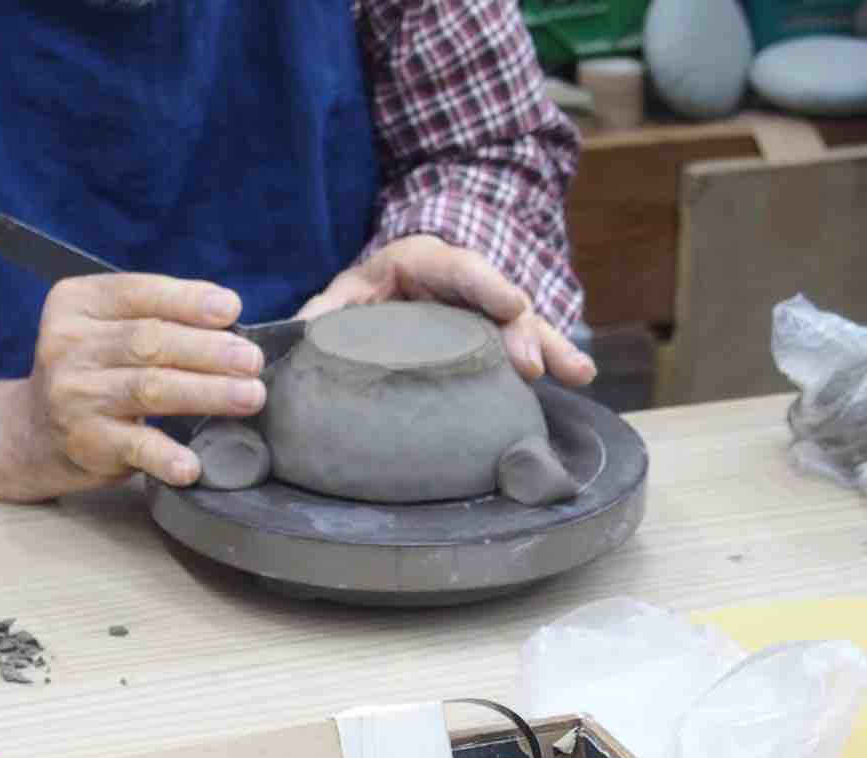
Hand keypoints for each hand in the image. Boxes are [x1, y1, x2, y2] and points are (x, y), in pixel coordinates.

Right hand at [0, 274, 265, 501]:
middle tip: (253, 361)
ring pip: (149, 388)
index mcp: (77, 303)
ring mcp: (73, 394)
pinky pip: (134, 446)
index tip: (232, 310)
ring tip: (250, 396)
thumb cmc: (95, 370)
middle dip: (209, 350)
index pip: (138, 293)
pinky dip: (166, 455)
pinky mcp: (84, 441)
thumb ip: (156, 318)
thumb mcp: (107, 328)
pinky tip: (193, 464)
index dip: (188, 300)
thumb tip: (232, 325)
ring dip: (207, 392)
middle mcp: (68, 344)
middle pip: (149, 341)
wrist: (34, 431)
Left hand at [297, 235, 595, 386]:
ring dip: (551, 346)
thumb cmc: (375, 284)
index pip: (460, 268)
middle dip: (521, 331)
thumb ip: (326, 311)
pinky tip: (580, 377)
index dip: (486, 285)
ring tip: (578, 372)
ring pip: (527, 323)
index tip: (509, 305)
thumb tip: (295, 333)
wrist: (404, 274)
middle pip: (502, 303)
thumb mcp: (348, 290)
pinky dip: (556, 358)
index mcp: (428, 263)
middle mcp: (468, 283)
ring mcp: (489, 307)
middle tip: (529, 364)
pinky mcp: (500, 331)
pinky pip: (531, 343)